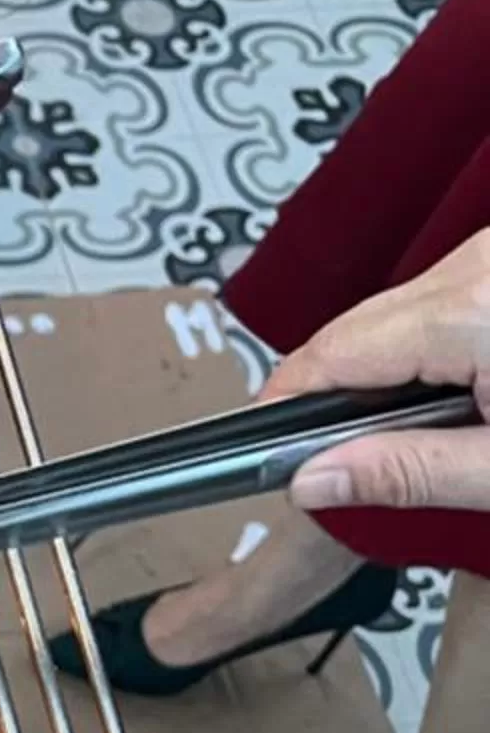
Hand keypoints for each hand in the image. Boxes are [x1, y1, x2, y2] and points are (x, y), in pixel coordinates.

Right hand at [260, 229, 489, 514]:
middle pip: (356, 329)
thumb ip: (409, 472)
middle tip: (348, 465)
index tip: (265, 452)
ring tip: (438, 429)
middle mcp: (477, 262)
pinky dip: (429, 347)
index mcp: (473, 309)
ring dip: (391, 372)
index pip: (334, 351)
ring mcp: (489, 252)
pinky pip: (435, 300)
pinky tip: (465, 389)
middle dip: (344, 398)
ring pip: (392, 314)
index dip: (286, 405)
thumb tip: (313, 479)